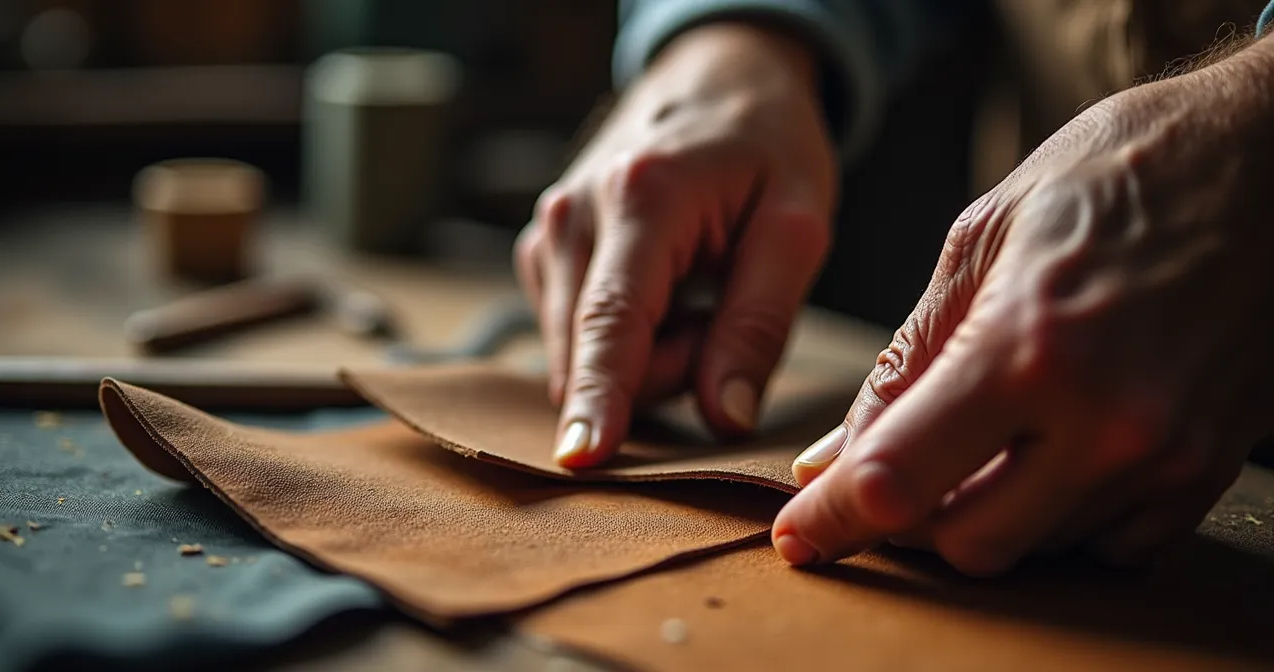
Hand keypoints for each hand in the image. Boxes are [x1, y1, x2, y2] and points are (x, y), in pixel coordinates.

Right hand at [515, 22, 836, 467]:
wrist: (715, 79)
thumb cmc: (766, 146)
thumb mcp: (796, 227)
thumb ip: (759, 326)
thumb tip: (724, 418)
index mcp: (643, 197)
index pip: (613, 320)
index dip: (599, 396)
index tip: (578, 458)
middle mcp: (574, 215)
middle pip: (595, 352)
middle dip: (666, 367)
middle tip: (722, 312)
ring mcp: (547, 232)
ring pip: (581, 353)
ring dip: (650, 352)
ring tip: (697, 293)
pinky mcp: (541, 252)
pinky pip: (577, 337)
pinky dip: (629, 336)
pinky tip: (664, 291)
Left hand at [772, 35, 1273, 574]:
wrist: (1266, 161)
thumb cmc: (1114, 174)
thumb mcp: (981, 241)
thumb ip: (903, 361)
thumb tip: (836, 455)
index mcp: (1029, 345)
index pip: (899, 479)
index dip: (833, 521)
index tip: (799, 536)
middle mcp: (1106, 418)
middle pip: (967, 541)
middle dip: (911, 518)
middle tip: (892, 470)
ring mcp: (1167, 453)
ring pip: (1035, 547)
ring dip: (984, 511)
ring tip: (981, 436)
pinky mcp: (1209, 467)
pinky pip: (1108, 544)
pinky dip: (1057, 516)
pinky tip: (1048, 452)